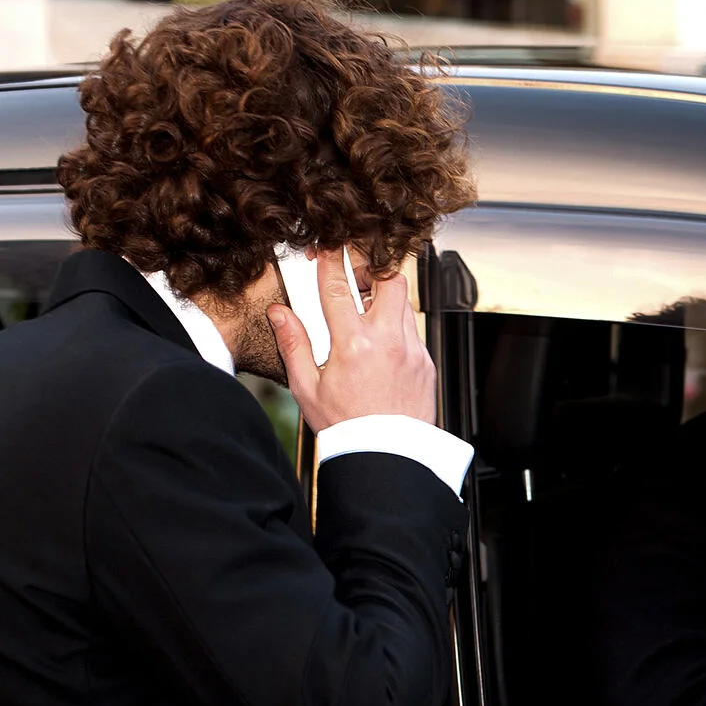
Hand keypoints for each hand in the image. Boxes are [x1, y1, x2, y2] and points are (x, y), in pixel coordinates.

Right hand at [269, 249, 435, 428]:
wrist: (388, 458)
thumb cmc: (347, 428)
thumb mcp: (307, 388)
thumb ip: (294, 344)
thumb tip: (279, 312)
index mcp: (353, 344)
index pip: (339, 285)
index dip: (329, 259)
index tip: (324, 247)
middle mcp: (387, 341)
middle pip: (388, 278)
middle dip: (371, 267)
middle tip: (354, 273)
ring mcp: (412, 351)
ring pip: (403, 302)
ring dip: (384, 296)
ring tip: (364, 308)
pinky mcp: (426, 363)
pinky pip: (413, 330)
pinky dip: (396, 326)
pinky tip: (380, 342)